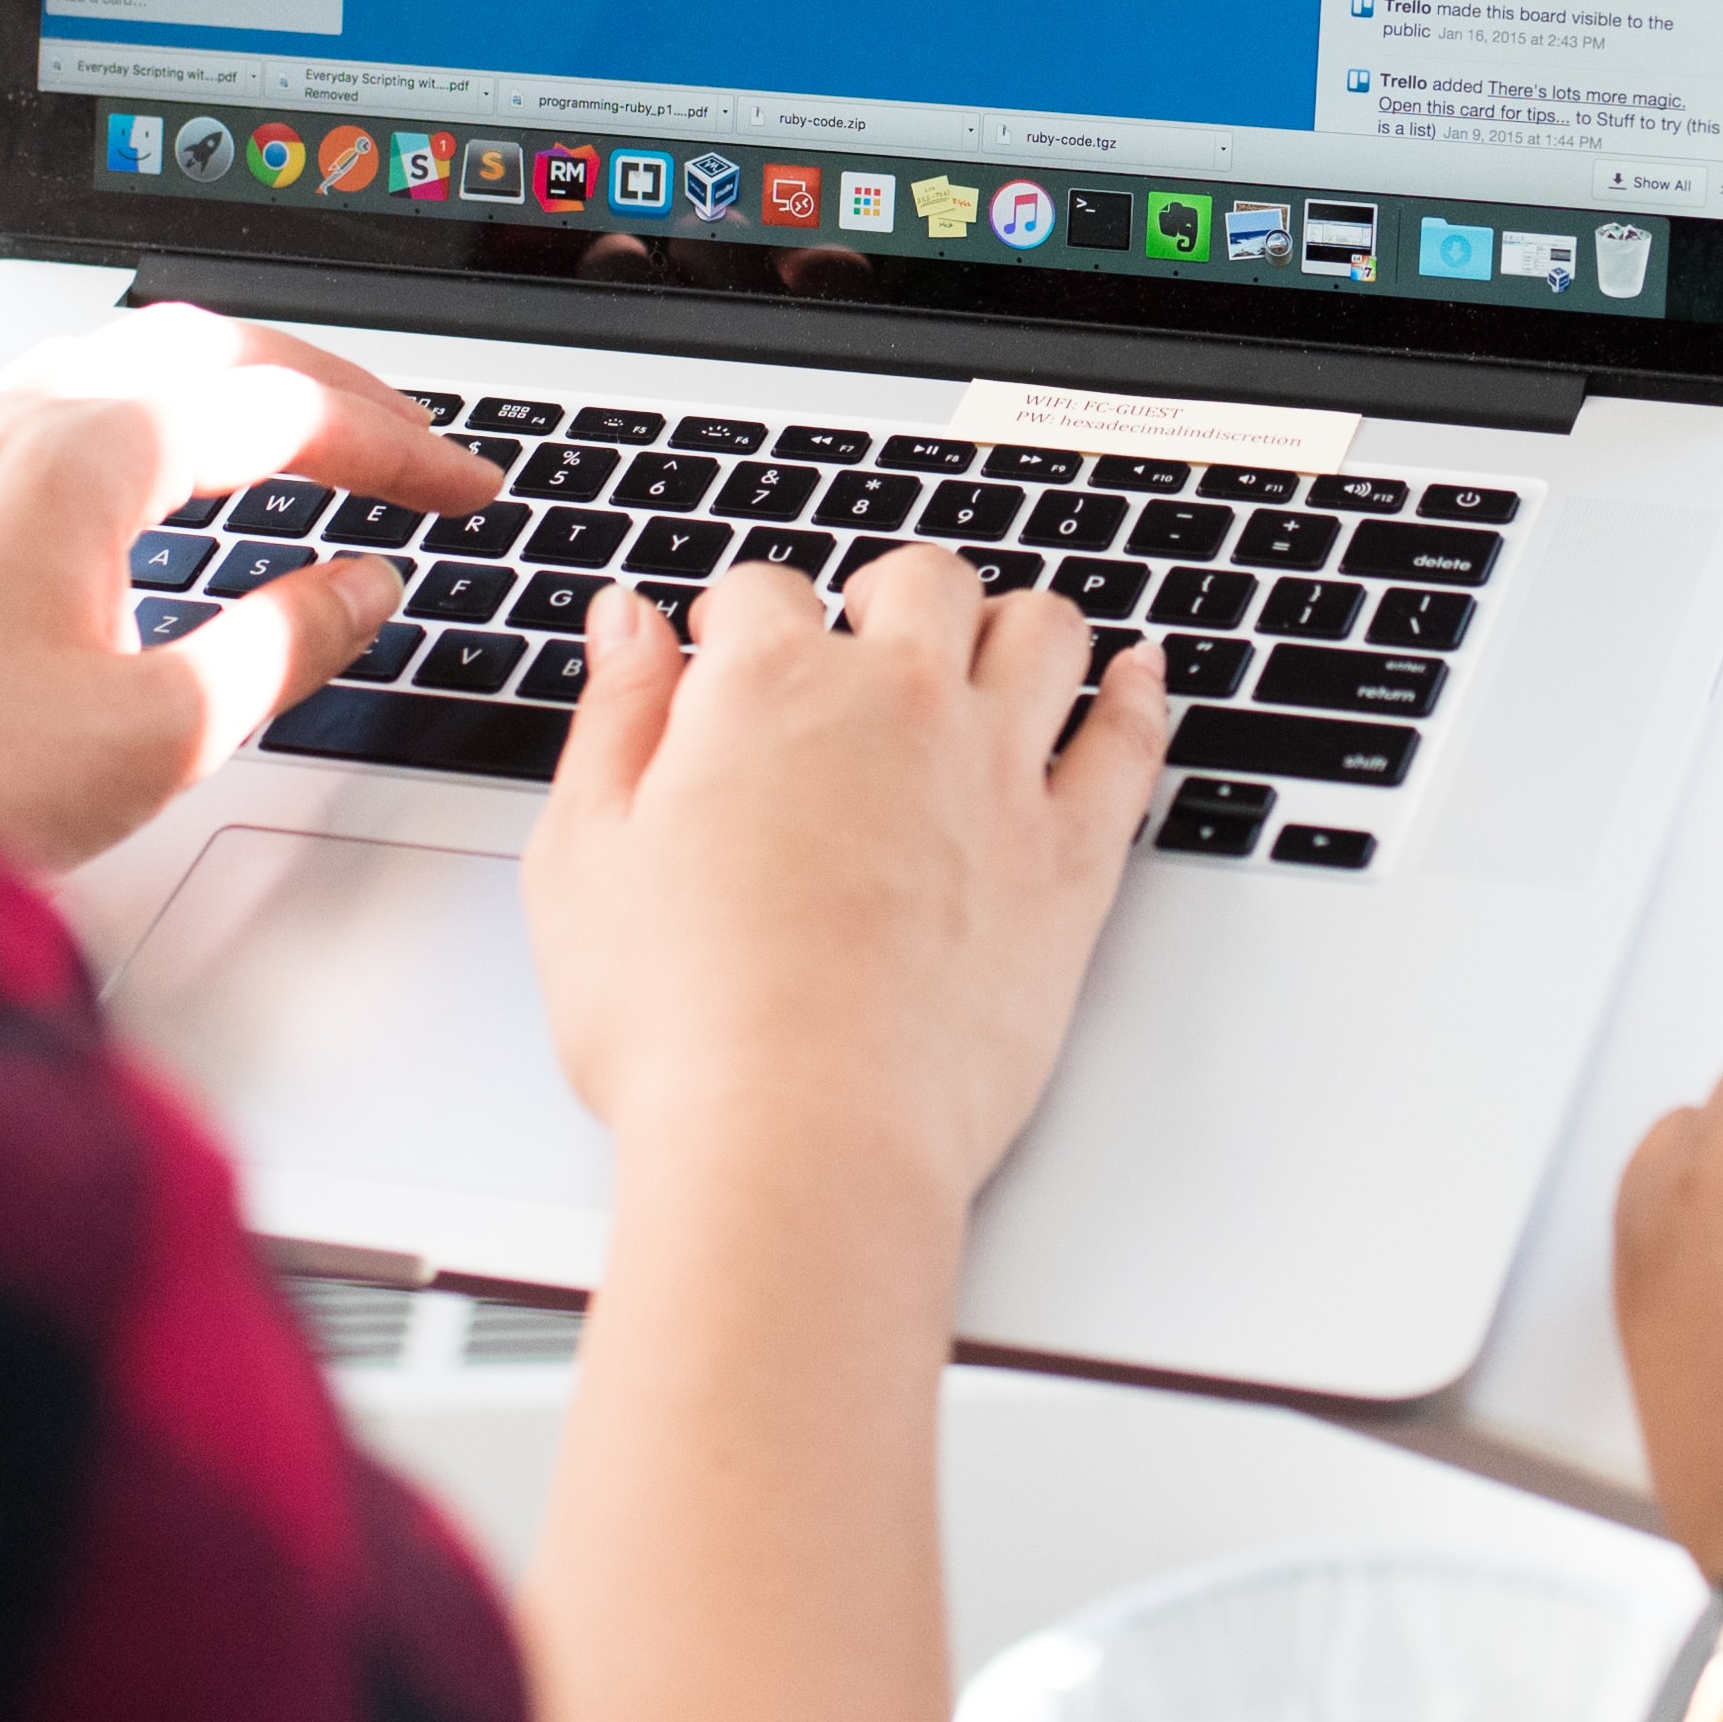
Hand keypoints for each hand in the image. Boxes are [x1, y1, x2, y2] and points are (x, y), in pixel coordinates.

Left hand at [0, 306, 493, 874]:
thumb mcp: (161, 730)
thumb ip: (284, 642)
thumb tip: (359, 589)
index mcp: (75, 459)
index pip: (276, 405)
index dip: (393, 443)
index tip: (461, 488)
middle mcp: (6, 431)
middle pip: (202, 348)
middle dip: (327, 388)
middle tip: (410, 444)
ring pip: (123, 364)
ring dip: (234, 385)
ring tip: (309, 435)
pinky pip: (61, 407)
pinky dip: (154, 416)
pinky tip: (170, 478)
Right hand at [524, 554, 1168, 1209]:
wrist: (802, 1137)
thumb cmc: (683, 1025)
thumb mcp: (585, 856)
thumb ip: (615, 717)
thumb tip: (625, 623)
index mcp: (769, 689)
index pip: (764, 594)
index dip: (738, 622)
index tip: (730, 654)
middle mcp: (897, 704)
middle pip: (920, 584)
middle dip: (886, 598)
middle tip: (864, 642)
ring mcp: (998, 774)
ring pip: (1042, 631)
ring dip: (1011, 624)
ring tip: (989, 653)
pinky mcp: (1071, 858)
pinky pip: (1129, 740)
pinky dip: (1138, 696)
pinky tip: (1135, 680)